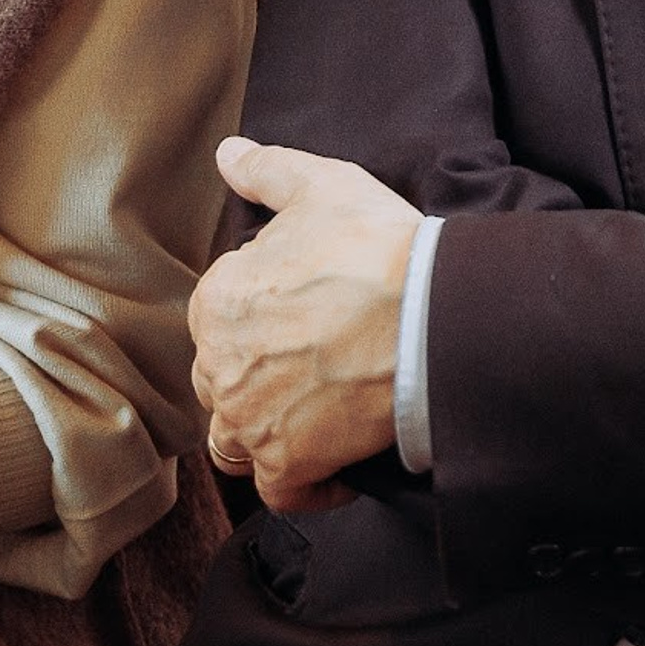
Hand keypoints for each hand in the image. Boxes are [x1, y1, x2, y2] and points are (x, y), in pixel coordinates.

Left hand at [189, 138, 421, 511]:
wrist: (428, 313)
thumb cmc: (375, 245)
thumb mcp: (322, 186)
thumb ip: (266, 170)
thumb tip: (227, 154)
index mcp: (216, 300)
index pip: (219, 312)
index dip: (262, 307)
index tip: (303, 306)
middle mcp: (220, 367)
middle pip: (222, 376)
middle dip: (257, 369)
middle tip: (312, 355)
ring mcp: (251, 420)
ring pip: (234, 437)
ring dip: (263, 427)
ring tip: (310, 410)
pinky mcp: (289, 465)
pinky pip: (279, 491)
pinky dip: (303, 483)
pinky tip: (332, 463)